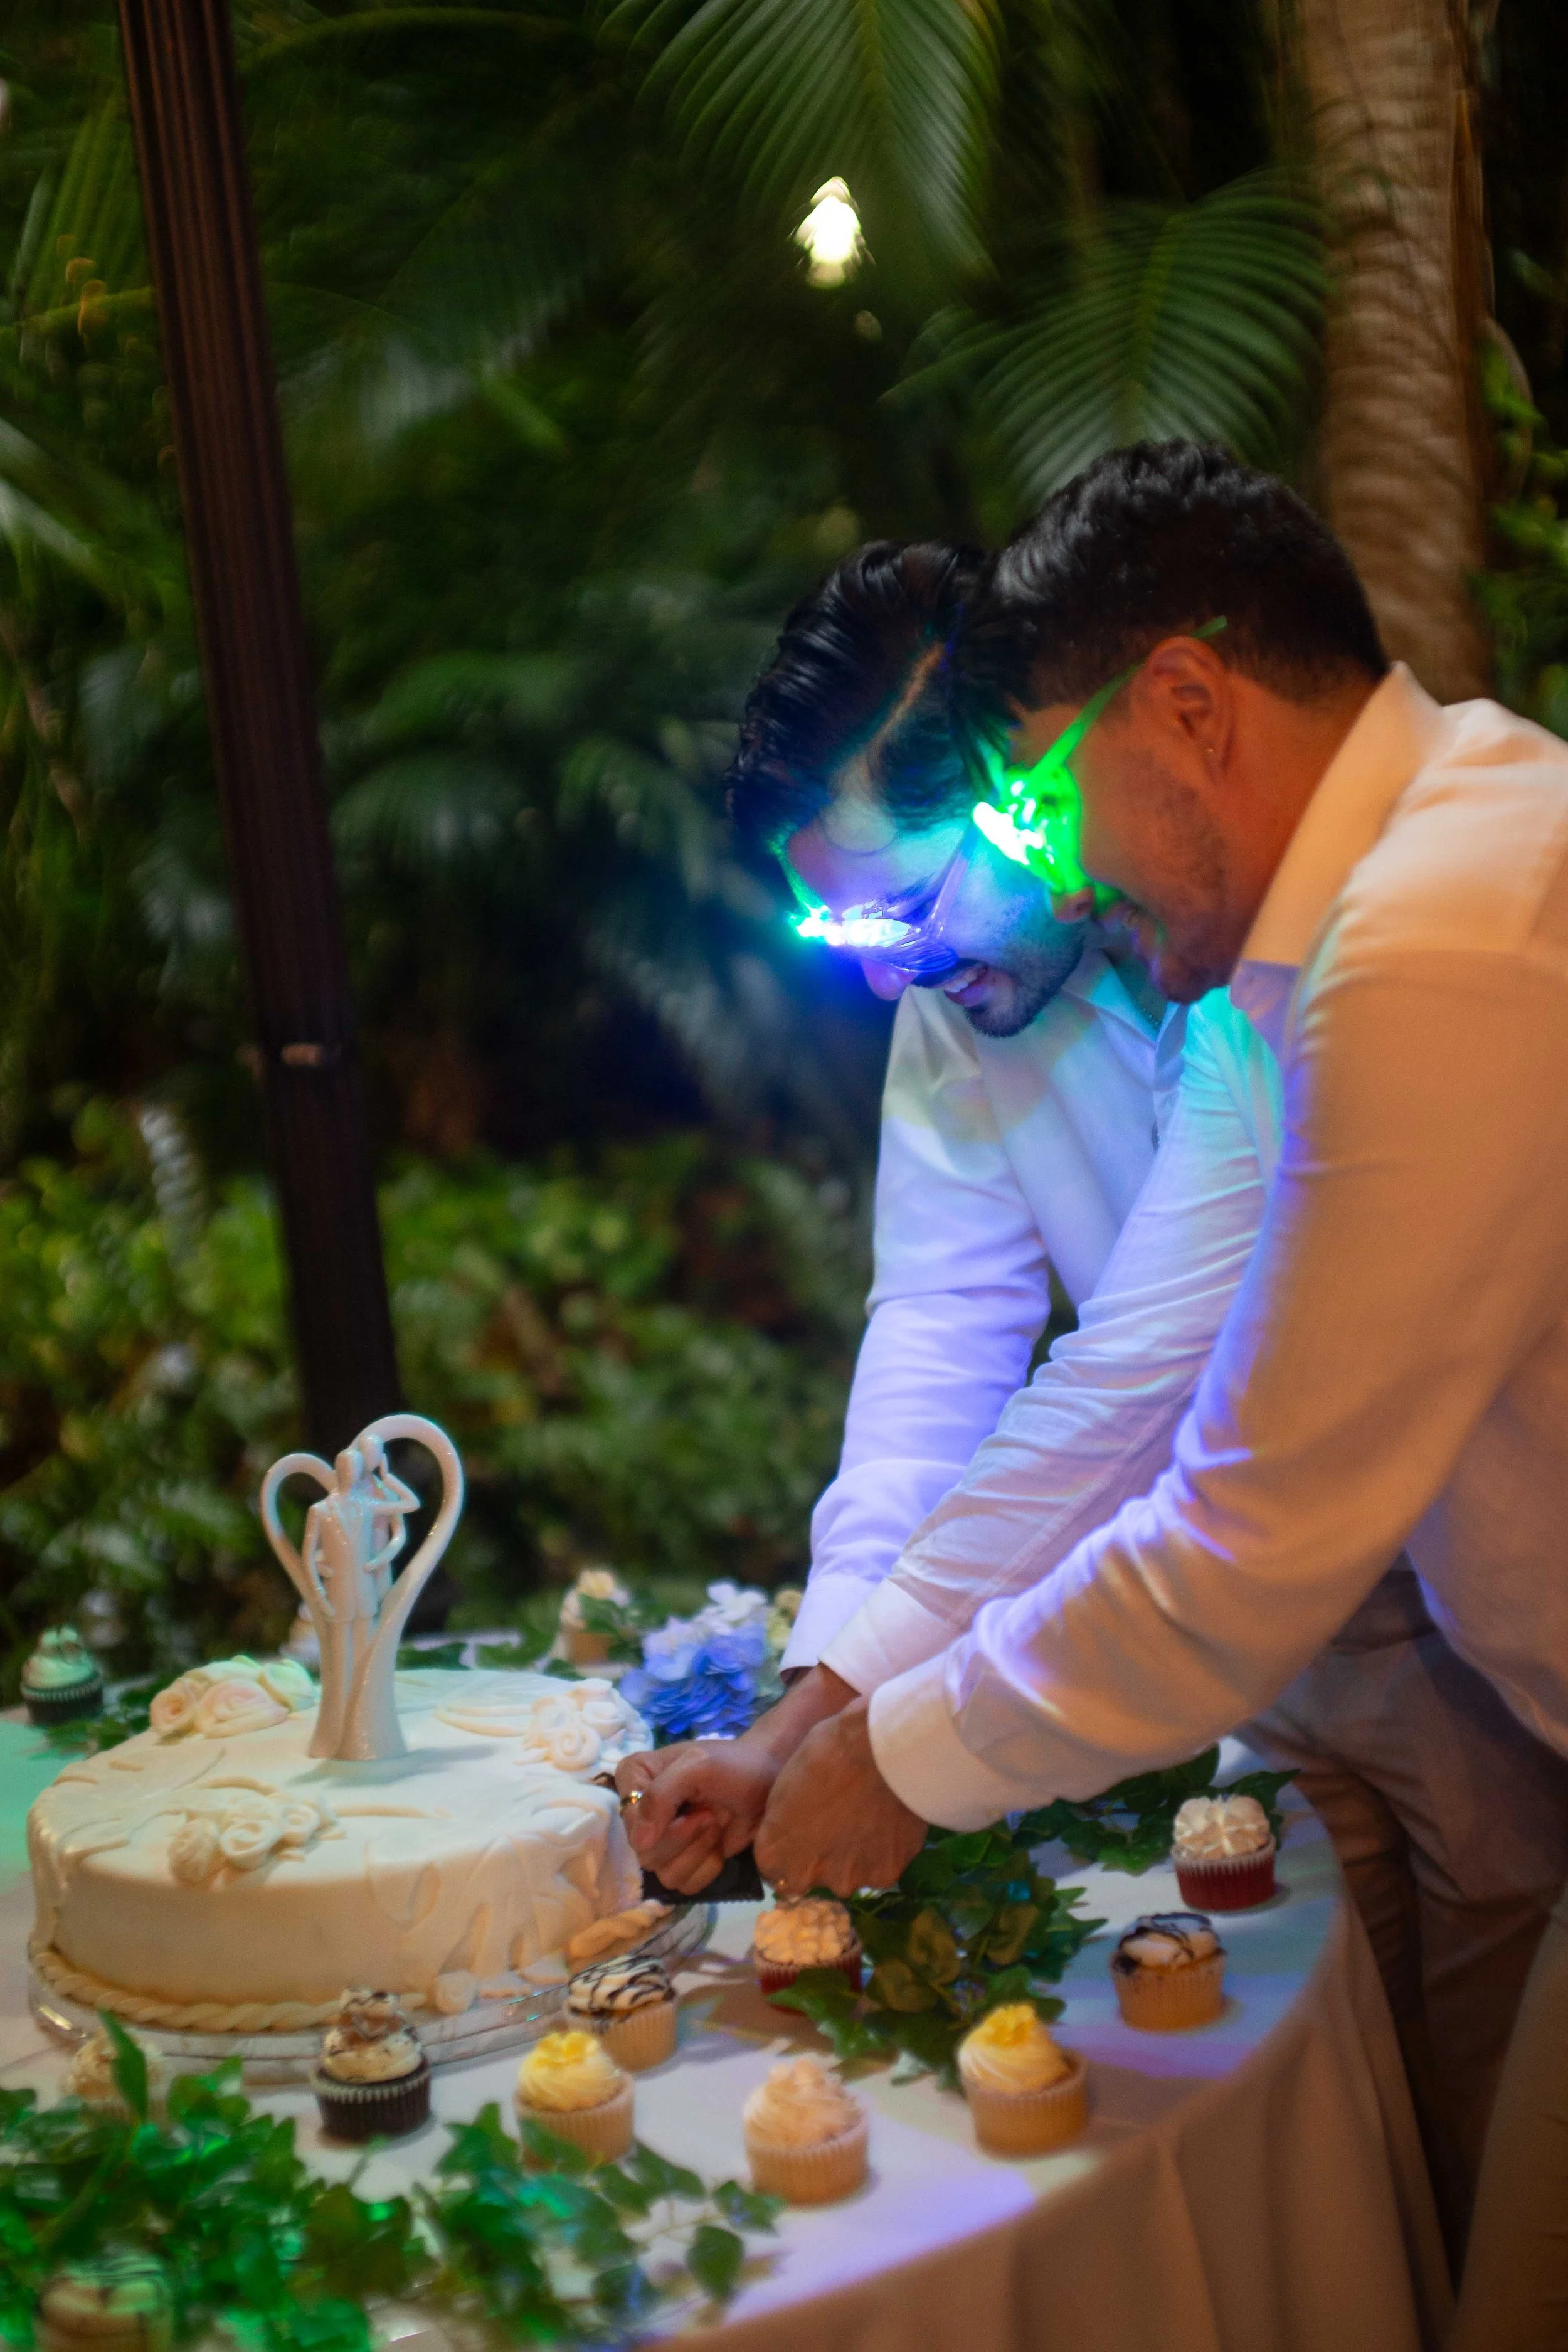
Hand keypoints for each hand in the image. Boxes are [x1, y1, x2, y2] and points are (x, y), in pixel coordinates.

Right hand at [614, 1738, 777, 1892]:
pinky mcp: (684, 1863)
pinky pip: (684, 1885)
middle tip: (710, 1814)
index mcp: (635, 1777)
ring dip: (698, 1852)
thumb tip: (639, 1844)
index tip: (692, 1810)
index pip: (629, 1818)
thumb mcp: (697, 1765)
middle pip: (646, 1852)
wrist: (769, 1784)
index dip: (659, 1824)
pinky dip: (707, 1868)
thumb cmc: (735, 1766)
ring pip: (664, 1873)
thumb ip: (661, 1796)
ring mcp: (662, 1841)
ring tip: (716, 1825)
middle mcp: (641, 1812)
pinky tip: (720, 1845)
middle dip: (685, 1837)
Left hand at [755, 1698, 926, 1896]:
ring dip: (854, 1856)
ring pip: (849, 1874)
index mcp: (774, 1854)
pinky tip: (889, 1822)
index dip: (789, 1848)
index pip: (774, 1868)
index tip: (803, 1829)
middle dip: (821, 1858)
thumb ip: (784, 1823)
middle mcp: (807, 1877)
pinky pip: (881, 1867)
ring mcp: (848, 1880)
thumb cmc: (825, 1753)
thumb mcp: (785, 1785)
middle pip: (811, 1877)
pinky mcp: (885, 1875)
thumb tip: (793, 1833)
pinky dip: (884, 1851)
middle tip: (838, 1823)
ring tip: (868, 1818)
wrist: (881, 1752)